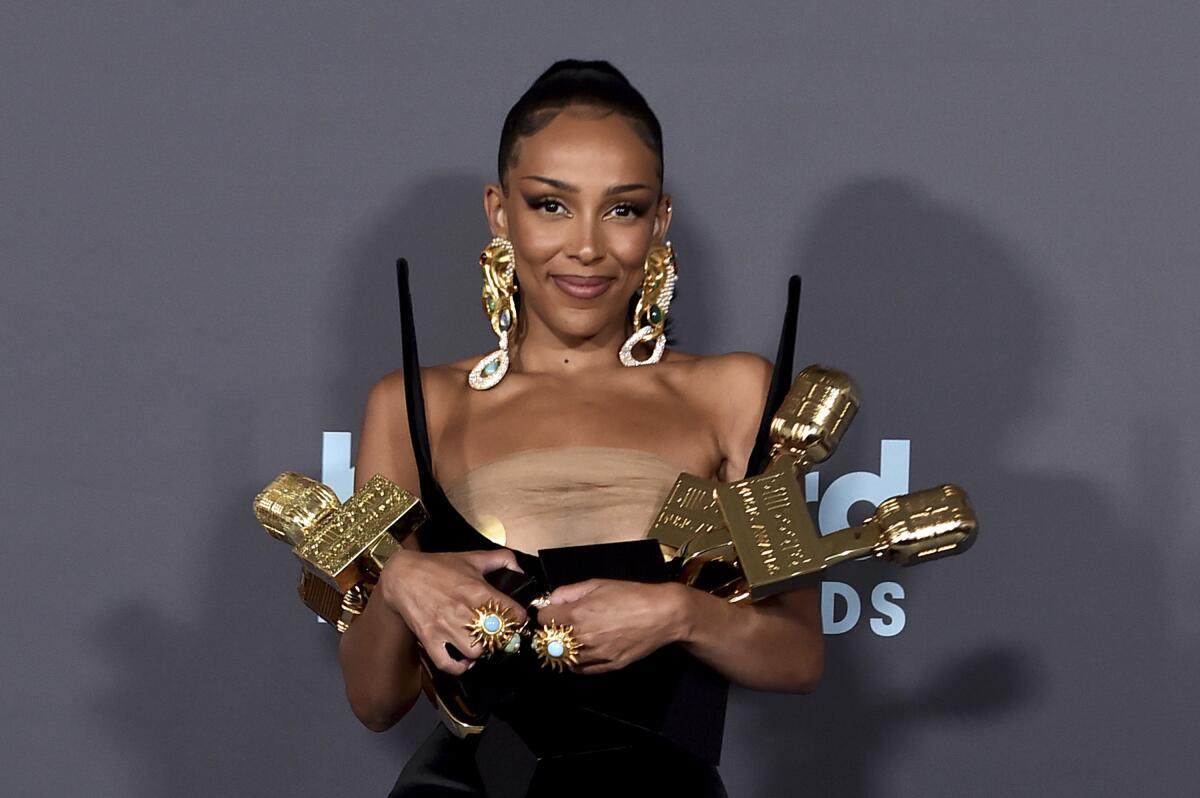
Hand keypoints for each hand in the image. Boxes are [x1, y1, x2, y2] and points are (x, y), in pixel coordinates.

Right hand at [376, 547, 528, 676]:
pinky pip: (447, 664)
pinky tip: (464, 660)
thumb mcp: (473, 557)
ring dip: (481, 651)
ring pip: (475, 652)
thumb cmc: (437, 567)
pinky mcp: (429, 638)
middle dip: (501, 637)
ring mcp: (445, 627)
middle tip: (499, 634)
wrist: (402, 575)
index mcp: (477, 590)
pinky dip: (458, 667)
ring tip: (480, 644)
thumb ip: (501, 559)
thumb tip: (520, 569)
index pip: (512, 613)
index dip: (519, 618)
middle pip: (495, 637)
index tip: (516, 619)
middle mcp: (463, 610)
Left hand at [539, 579, 683, 673]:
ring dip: (563, 649)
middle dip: (553, 632)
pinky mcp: (608, 665)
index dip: (547, 613)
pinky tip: (583, 651)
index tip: (552, 612)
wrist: (662, 614)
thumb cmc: (632, 595)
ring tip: (573, 638)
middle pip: (550, 641)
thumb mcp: (597, 583)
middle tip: (561, 625)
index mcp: (577, 613)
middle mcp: (582, 636)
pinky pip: (581, 670)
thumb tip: (550, 599)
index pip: (542, 619)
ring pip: (563, 658)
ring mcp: (595, 654)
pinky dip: (577, 662)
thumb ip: (568, 591)